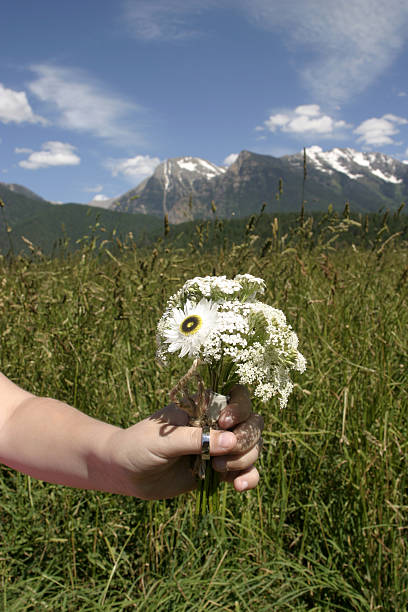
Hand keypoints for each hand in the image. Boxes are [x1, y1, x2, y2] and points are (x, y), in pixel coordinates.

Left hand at [108, 384, 263, 499]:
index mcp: (204, 406)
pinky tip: (238, 487)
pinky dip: (248, 477)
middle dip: (245, 440)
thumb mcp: (164, 441)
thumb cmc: (140, 446)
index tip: (224, 423)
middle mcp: (217, 424)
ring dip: (244, 460)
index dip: (240, 409)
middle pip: (252, 423)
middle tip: (220, 457)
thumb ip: (195, 440)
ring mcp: (220, 447)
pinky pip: (246, 471)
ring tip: (217, 471)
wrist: (127, 473)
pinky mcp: (220, 470)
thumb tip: (231, 441)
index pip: (238, 396)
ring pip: (252, 447)